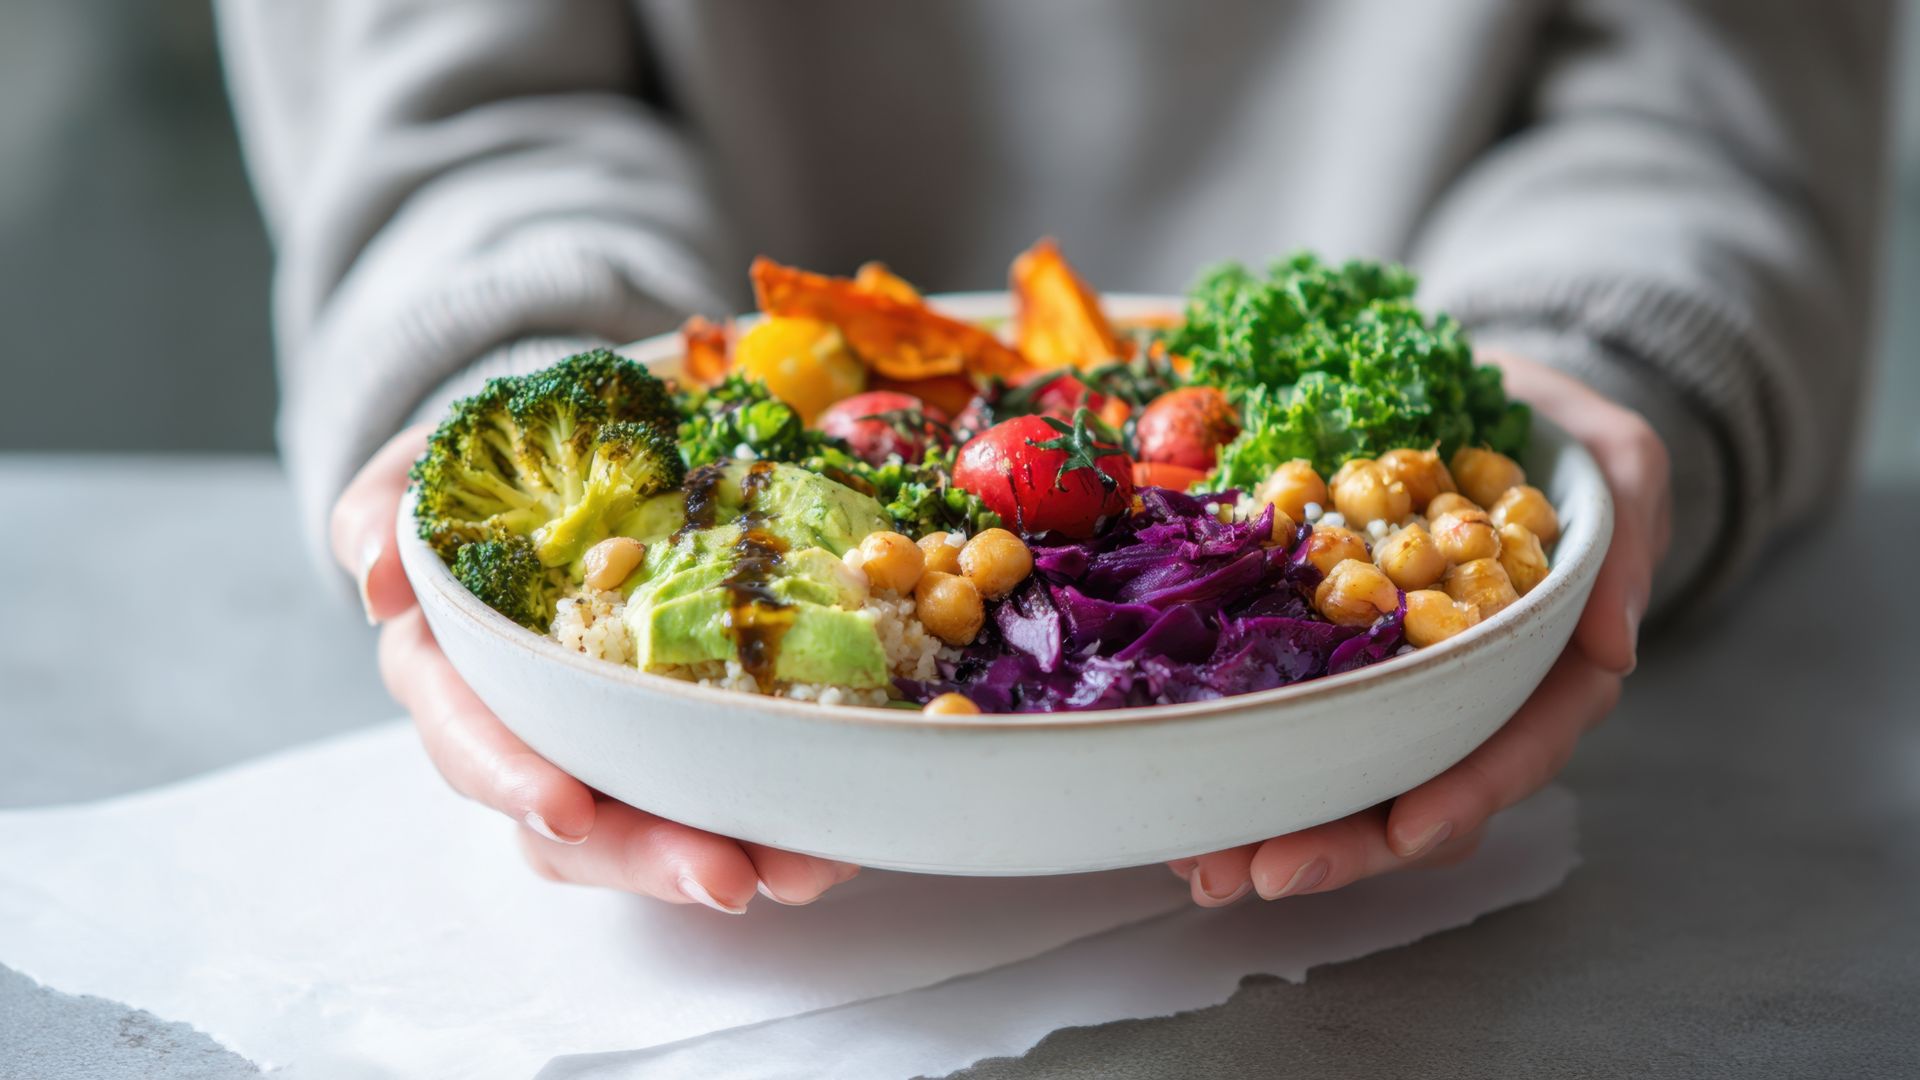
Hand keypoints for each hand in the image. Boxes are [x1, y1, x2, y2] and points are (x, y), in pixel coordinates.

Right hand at [332, 425, 859, 911]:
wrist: (595, 447)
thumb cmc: (504, 465)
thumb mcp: (435, 464)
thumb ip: (388, 504)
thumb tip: (375, 581)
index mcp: (459, 673)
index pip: (474, 743)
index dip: (514, 779)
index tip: (568, 809)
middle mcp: (536, 726)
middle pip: (578, 825)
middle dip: (649, 857)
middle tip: (728, 877)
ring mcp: (616, 741)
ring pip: (658, 829)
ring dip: (733, 856)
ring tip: (806, 868)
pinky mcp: (693, 734)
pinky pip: (734, 792)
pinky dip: (788, 817)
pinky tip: (840, 834)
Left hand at [1169, 354, 1671, 905]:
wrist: (1488, 401)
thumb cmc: (1562, 438)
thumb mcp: (1616, 463)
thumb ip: (1623, 543)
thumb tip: (1615, 649)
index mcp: (1545, 668)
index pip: (1511, 751)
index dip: (1464, 796)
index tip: (1406, 833)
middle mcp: (1470, 696)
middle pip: (1414, 794)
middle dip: (1340, 845)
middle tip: (1256, 872)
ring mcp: (1400, 685)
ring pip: (1346, 779)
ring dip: (1273, 828)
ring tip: (1198, 866)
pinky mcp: (1336, 659)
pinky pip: (1290, 721)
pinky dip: (1240, 759)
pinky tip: (1180, 804)